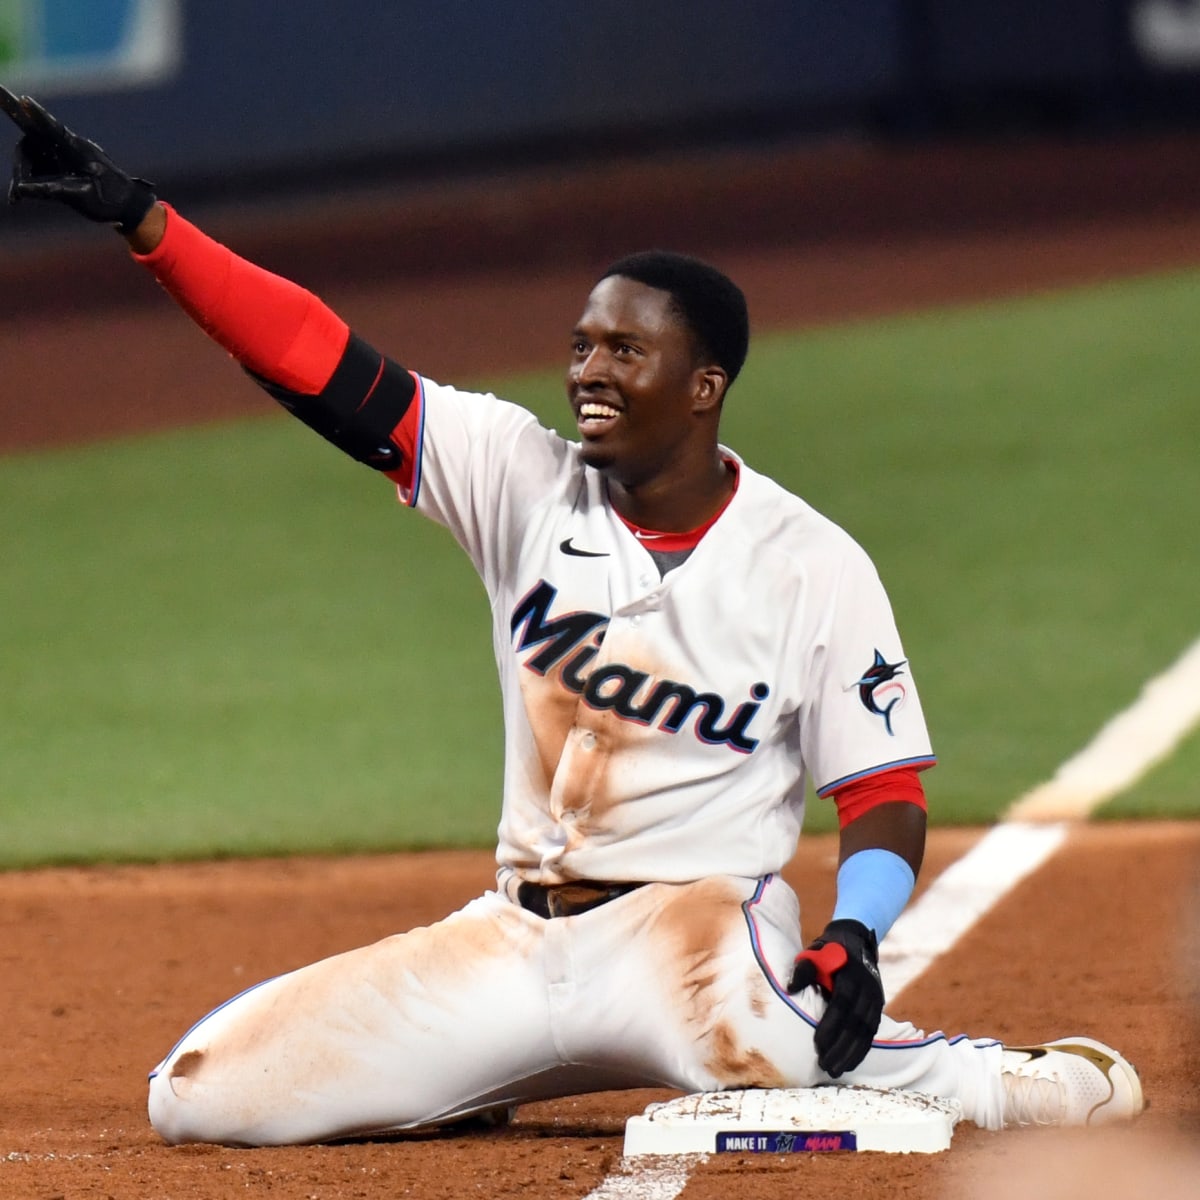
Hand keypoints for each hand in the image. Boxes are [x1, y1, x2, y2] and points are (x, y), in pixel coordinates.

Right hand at [1, 83, 154, 231]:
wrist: (130, 205)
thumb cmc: (110, 201)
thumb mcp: (80, 198)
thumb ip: (51, 191)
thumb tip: (22, 189)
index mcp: (79, 150)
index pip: (53, 129)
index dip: (37, 115)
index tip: (24, 99)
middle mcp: (71, 145)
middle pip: (34, 142)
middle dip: (21, 165)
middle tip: (15, 192)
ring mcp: (68, 152)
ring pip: (35, 153)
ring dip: (24, 173)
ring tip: (18, 197)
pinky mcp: (66, 161)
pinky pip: (42, 163)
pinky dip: (32, 177)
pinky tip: (23, 195)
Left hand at [787, 918, 882, 1077]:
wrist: (855, 941)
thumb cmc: (827, 951)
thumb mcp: (813, 954)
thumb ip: (803, 970)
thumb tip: (790, 988)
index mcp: (850, 975)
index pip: (842, 1005)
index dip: (831, 1026)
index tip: (818, 1045)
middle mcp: (867, 989)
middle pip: (856, 1023)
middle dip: (841, 1047)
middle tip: (825, 1066)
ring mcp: (875, 999)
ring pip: (865, 1032)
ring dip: (851, 1053)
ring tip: (835, 1070)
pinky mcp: (878, 1007)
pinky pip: (871, 1033)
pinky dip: (861, 1050)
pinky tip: (849, 1063)